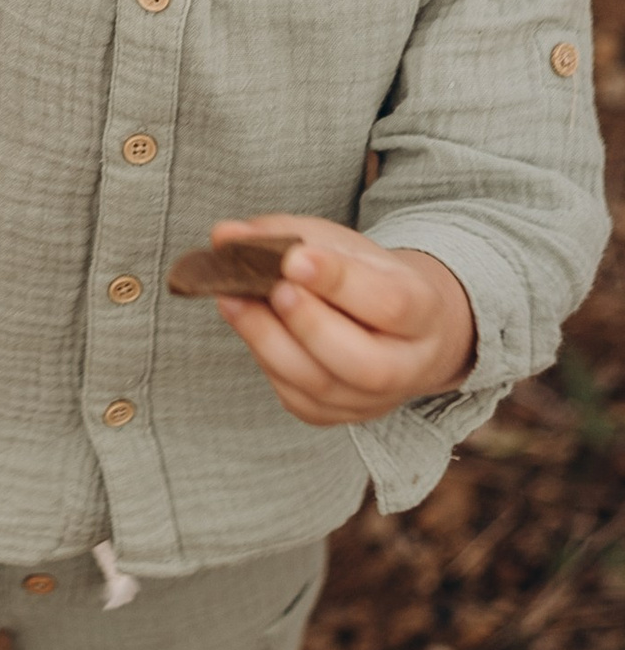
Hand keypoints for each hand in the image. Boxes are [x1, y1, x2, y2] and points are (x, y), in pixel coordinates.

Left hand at [206, 214, 476, 427]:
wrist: (396, 325)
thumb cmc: (366, 276)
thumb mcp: (341, 244)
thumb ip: (285, 234)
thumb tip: (226, 235)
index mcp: (425, 312)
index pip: (389, 304)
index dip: (341, 282)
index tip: (295, 258)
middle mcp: (408, 366)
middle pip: (364, 363)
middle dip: (309, 325)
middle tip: (273, 289)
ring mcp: (373, 400)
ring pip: (322, 386)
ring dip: (269, 341)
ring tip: (233, 299)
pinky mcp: (336, 414)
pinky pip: (296, 396)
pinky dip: (266, 359)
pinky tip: (247, 323)